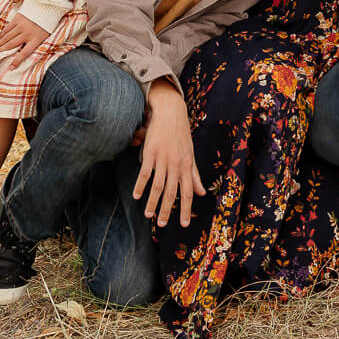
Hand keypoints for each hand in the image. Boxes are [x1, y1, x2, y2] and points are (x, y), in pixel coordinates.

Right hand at [0, 14, 48, 70]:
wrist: (47, 7)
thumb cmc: (47, 24)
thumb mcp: (45, 36)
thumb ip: (35, 44)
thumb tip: (22, 52)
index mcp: (36, 39)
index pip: (24, 53)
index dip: (17, 61)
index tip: (10, 68)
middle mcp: (27, 33)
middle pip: (11, 45)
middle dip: (1, 51)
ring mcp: (21, 25)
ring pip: (7, 37)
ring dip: (0, 43)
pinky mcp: (17, 18)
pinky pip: (7, 28)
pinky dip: (2, 34)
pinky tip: (0, 38)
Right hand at [133, 81, 204, 227]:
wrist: (171, 113)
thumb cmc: (181, 136)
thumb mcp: (190, 155)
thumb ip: (194, 175)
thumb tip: (202, 193)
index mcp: (187, 166)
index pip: (187, 192)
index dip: (186, 209)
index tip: (184, 224)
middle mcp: (176, 164)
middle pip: (171, 192)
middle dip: (167, 210)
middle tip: (162, 225)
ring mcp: (163, 159)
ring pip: (157, 186)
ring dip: (152, 202)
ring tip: (148, 216)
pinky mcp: (150, 153)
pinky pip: (145, 173)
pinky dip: (140, 186)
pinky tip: (136, 196)